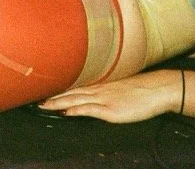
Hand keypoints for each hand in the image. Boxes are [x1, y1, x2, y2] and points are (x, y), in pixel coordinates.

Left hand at [36, 71, 178, 123]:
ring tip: (44, 105)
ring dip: (58, 103)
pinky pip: (89, 109)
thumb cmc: (142, 87)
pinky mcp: (110, 109)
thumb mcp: (121, 84)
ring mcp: (104, 98)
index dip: (59, 86)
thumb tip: (95, 93)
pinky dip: (76, 110)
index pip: (75, 83)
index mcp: (101, 81)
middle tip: (35, 96)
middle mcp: (99, 88)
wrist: (158, 88)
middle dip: (53, 94)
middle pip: (71, 90)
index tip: (45, 87)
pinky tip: (67, 112)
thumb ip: (106, 88)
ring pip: (76, 99)